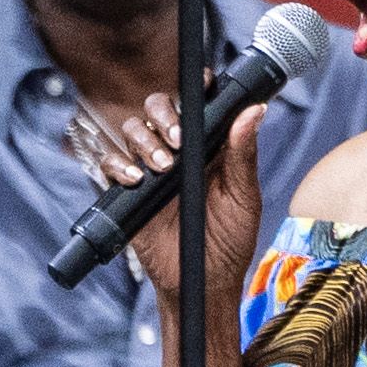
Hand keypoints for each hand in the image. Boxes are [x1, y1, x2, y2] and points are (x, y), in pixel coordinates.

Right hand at [86, 96, 264, 306]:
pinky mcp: (128, 193)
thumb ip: (243, 154)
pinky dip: (119, 165)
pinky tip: (137, 179)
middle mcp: (177, 153)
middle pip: (158, 109)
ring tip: (162, 166)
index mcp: (208, 148)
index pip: (197, 105)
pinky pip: (111, 165)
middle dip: (164, 114)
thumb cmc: (230, 242)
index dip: (198, 89)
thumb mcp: (244, 198)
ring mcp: (150, 171)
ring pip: (133, 131)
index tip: (206, 85)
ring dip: (144, 140)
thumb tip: (256, 111)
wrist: (204, 281)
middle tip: (177, 140)